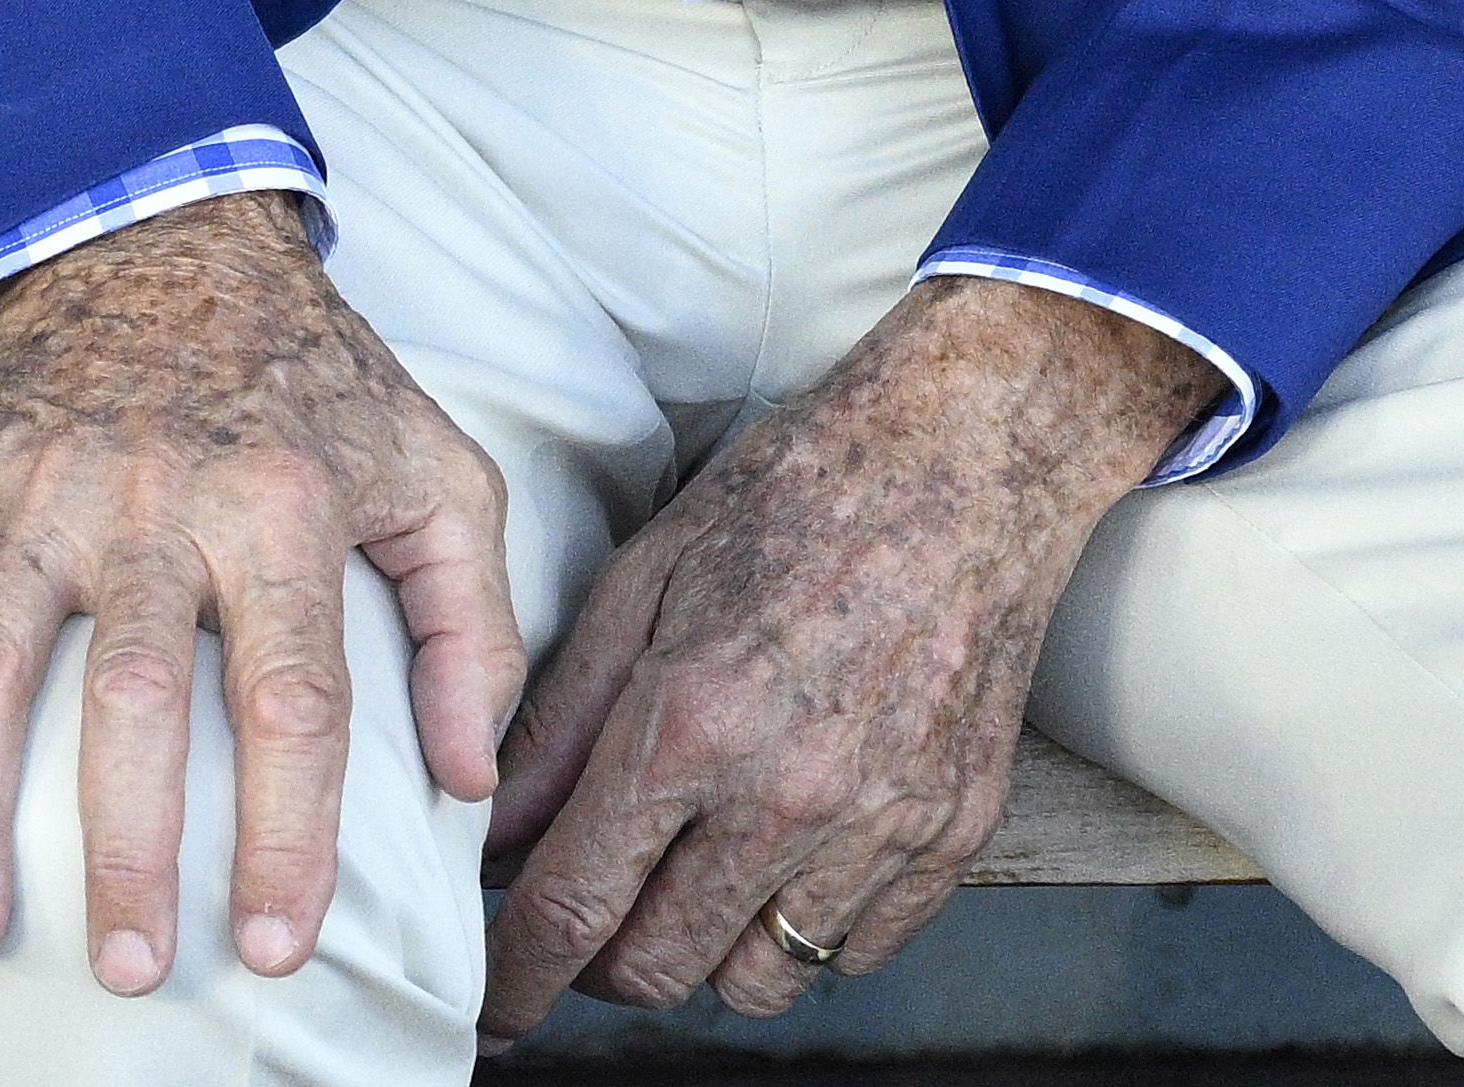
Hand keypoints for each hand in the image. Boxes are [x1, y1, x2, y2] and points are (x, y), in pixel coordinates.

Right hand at [0, 191, 519, 1000]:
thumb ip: (473, 623)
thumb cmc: (310, 380)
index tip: (272, 946)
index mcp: (285, 504)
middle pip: (132, 698)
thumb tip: (469, 779)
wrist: (163, 230)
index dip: (287, 836)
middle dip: (127, 850)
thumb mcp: (434, 470)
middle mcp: (157, 495)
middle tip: (128, 969)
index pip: (294, 699)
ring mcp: (43, 487)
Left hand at [480, 277, 1216, 1031]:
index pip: (574, 906)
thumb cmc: (801, 496)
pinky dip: (805, 932)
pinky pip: (854, 953)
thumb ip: (562, 720)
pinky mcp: (951, 836)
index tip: (495, 1001)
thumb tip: (500, 831)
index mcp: (693, 721)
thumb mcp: (643, 577)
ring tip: (693, 878)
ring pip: (757, 979)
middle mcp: (788, 794)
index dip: (516, 975)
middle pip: (659, 968)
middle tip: (593, 911)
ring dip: (704, 953)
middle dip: (600, 963)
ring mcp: (881, 826)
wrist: (968, 462)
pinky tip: (784, 860)